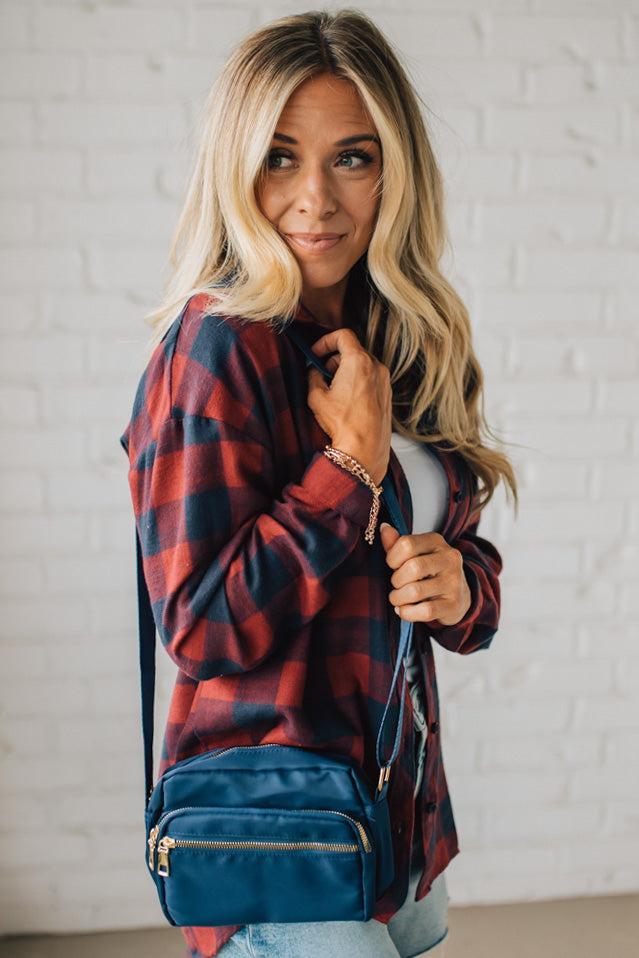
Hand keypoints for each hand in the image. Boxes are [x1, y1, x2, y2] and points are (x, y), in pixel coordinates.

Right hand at [306, 328, 391, 485]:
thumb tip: (314, 371)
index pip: (343, 335)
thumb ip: (313, 377)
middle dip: (334, 358)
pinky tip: (348, 399)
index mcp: (358, 361)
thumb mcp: (316, 397)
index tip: (316, 353)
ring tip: (334, 389)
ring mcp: (385, 380)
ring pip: (363, 364)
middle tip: (322, 373)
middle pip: (353, 350)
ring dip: (346, 370)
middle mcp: (376, 366)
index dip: (325, 341)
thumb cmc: (343, 423)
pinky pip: (371, 378)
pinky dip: (358, 381)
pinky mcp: (388, 394)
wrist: (365, 449)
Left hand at [379, 522, 471, 624]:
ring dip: (398, 598)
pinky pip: (425, 611)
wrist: (459, 595)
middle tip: (397, 584)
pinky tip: (404, 610)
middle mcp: (449, 558)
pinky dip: (407, 613)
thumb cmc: (429, 572)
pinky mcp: (454, 604)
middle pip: (412, 568)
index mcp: (437, 541)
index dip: (392, 558)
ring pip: (416, 591)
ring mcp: (454, 582)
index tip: (393, 566)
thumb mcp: (415, 554)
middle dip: (396, 580)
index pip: (407, 544)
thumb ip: (398, 543)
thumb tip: (384, 528)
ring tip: (397, 598)